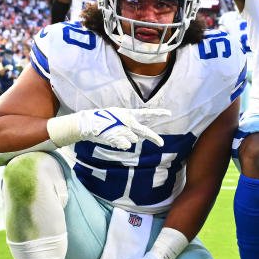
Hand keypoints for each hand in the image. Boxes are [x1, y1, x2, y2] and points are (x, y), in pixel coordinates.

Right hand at [47, 107, 169, 149]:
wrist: (89, 124)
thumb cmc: (103, 120)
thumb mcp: (118, 116)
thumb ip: (129, 123)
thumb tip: (138, 136)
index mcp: (129, 114)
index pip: (146, 113)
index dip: (158, 113)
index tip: (169, 113)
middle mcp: (129, 122)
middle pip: (145, 132)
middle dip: (154, 138)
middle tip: (161, 143)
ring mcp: (124, 131)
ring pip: (133, 140)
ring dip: (127, 139)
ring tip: (116, 134)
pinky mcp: (119, 139)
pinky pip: (125, 145)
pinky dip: (121, 144)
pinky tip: (113, 140)